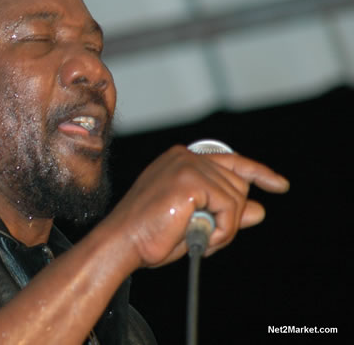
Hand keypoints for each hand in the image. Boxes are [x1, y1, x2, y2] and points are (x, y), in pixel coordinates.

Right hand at [109, 145, 289, 267]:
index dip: (257, 172)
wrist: (122, 243)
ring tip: (198, 237)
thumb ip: (226, 212)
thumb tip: (259, 210)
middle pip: (238, 182)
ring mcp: (186, 165)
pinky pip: (229, 207)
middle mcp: (184, 156)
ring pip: (236, 196)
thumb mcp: (195, 223)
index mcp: (180, 161)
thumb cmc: (149, 235)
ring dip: (225, 226)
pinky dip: (222, 229)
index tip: (278, 184)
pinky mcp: (190, 180)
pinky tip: (201, 235)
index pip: (230, 160)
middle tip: (208, 236)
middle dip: (232, 215)